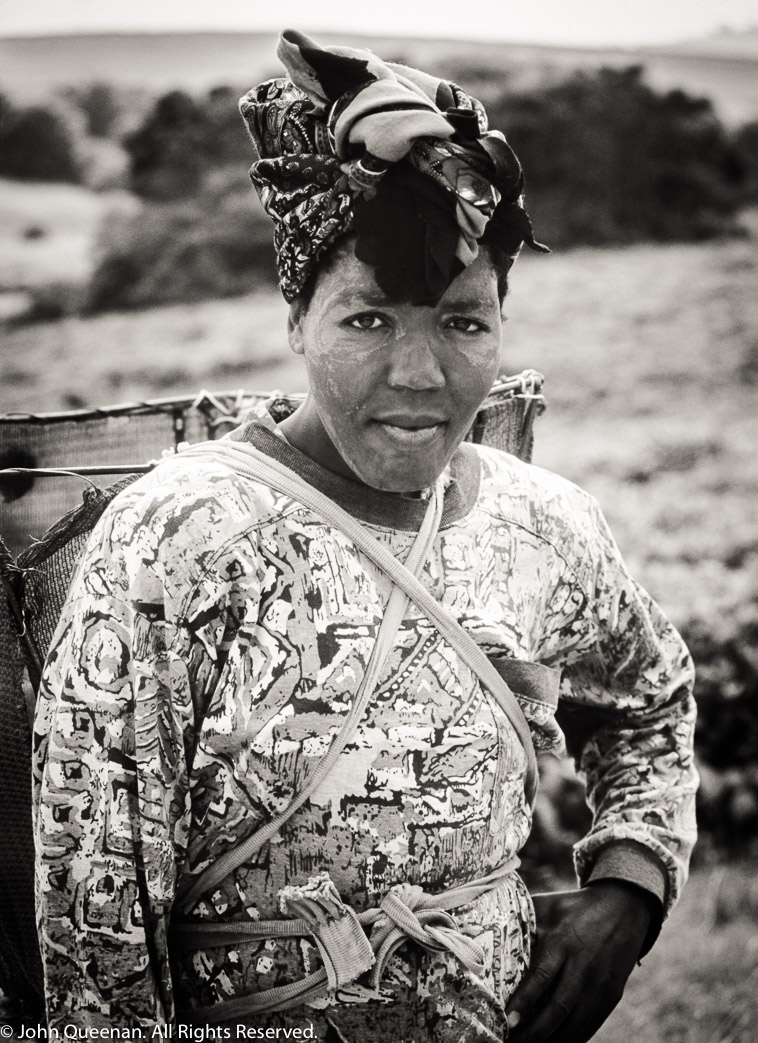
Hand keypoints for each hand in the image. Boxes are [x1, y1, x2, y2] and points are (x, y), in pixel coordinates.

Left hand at [505, 881, 654, 1041]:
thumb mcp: (548, 906)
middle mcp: (583, 966)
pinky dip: (572, 1040)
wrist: (624, 909)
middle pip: (558, 1008)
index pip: (541, 977)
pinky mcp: (611, 996)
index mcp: (562, 942)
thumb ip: (522, 920)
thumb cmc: (575, 907)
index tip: (507, 1022)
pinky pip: (590, 1026)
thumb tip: (486, 925)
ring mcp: (600, 984)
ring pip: (575, 1024)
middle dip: (534, 1034)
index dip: (524, 1002)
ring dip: (552, 1042)